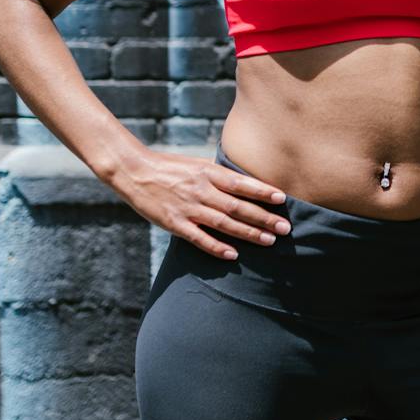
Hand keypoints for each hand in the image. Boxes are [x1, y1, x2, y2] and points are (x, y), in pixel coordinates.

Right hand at [109, 148, 291, 259]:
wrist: (134, 171)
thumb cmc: (171, 168)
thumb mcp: (198, 165)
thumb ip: (220, 176)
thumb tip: (249, 184)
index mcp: (208, 173)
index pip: (241, 183)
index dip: (262, 191)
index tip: (282, 198)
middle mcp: (201, 190)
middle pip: (238, 206)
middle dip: (263, 218)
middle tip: (285, 227)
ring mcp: (188, 208)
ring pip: (223, 223)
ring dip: (248, 233)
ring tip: (269, 240)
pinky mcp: (174, 223)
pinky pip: (199, 238)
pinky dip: (216, 247)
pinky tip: (233, 255)